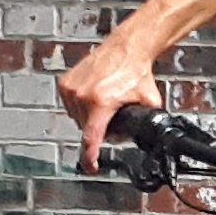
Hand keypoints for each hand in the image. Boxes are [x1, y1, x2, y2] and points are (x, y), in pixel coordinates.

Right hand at [58, 40, 163, 170]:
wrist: (126, 48)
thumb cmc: (135, 71)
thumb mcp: (149, 102)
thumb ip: (149, 122)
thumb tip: (151, 137)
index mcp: (101, 102)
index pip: (92, 138)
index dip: (90, 157)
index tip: (91, 166)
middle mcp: (83, 95)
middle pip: (87, 129)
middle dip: (99, 128)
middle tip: (112, 116)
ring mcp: (71, 88)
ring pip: (77, 118)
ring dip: (89, 117)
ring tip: (104, 102)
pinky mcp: (65, 83)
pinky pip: (69, 105)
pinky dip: (80, 105)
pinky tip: (93, 97)